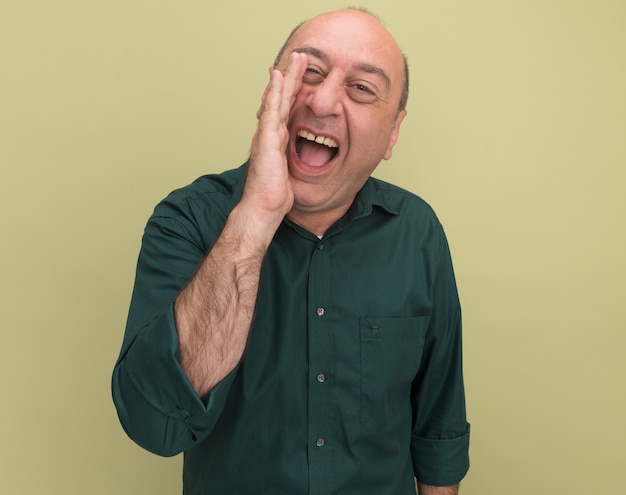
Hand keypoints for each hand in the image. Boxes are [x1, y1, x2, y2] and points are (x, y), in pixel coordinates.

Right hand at [240, 52, 307, 230]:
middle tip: (299, 57)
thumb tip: (299, 161)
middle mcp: (269, 134)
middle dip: (291, 78)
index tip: (295, 76)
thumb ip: (290, 161)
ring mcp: (266, 135)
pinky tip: (278, 76)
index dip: (290, 93)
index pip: (284, 111)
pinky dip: (274, 92)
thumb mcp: (288, 174)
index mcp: (275, 141)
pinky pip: (271, 110)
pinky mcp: (266, 140)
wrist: (262, 209)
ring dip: (286, 77)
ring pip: (277, 100)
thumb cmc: (273, 197)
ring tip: (295, 58)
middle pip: (281, 100)